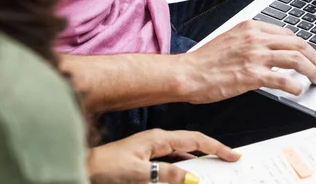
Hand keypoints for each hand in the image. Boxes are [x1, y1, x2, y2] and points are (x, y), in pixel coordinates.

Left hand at [88, 129, 240, 183]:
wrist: (83, 168)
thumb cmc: (105, 167)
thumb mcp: (139, 173)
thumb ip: (168, 174)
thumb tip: (192, 178)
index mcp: (158, 138)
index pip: (195, 139)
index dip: (216, 146)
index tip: (232, 154)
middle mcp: (157, 141)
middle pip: (191, 145)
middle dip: (210, 152)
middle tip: (226, 161)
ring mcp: (151, 150)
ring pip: (182, 155)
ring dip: (195, 163)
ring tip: (209, 171)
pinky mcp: (145, 160)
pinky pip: (171, 163)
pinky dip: (182, 169)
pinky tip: (185, 177)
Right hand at [178, 20, 315, 103]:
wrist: (187, 73)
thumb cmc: (206, 60)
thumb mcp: (232, 39)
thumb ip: (253, 41)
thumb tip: (273, 51)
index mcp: (251, 27)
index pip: (288, 33)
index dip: (303, 45)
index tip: (309, 55)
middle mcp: (256, 38)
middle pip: (298, 43)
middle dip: (315, 57)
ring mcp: (255, 55)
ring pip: (297, 58)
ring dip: (312, 70)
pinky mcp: (252, 75)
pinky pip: (284, 79)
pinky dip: (296, 85)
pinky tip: (298, 90)